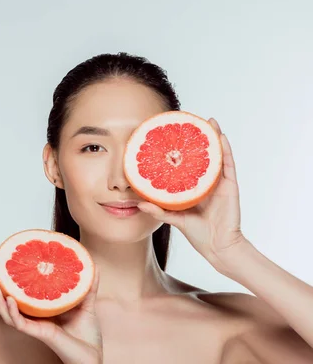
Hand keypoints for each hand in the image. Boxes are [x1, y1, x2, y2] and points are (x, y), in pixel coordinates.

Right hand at [0, 264, 101, 363]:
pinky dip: (12, 312)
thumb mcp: (87, 304)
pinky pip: (19, 323)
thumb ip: (88, 286)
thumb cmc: (87, 335)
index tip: (5, 262)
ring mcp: (35, 325)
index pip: (22, 292)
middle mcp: (35, 317)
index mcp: (43, 308)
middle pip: (9, 300)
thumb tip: (95, 266)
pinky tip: (9, 299)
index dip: (11, 279)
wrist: (92, 356)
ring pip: (8, 313)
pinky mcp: (39, 333)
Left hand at [138, 118, 245, 272]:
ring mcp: (219, 182)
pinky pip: (227, 164)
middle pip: (202, 156)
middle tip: (190, 121)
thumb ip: (159, 211)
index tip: (172, 135)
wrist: (219, 247)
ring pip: (216, 155)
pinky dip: (225, 150)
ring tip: (208, 121)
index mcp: (193, 188)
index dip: (181, 151)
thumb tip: (138, 203)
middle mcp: (206, 182)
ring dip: (213, 138)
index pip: (186, 165)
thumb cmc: (198, 234)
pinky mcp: (230, 186)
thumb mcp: (175, 219)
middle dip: (197, 139)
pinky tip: (220, 137)